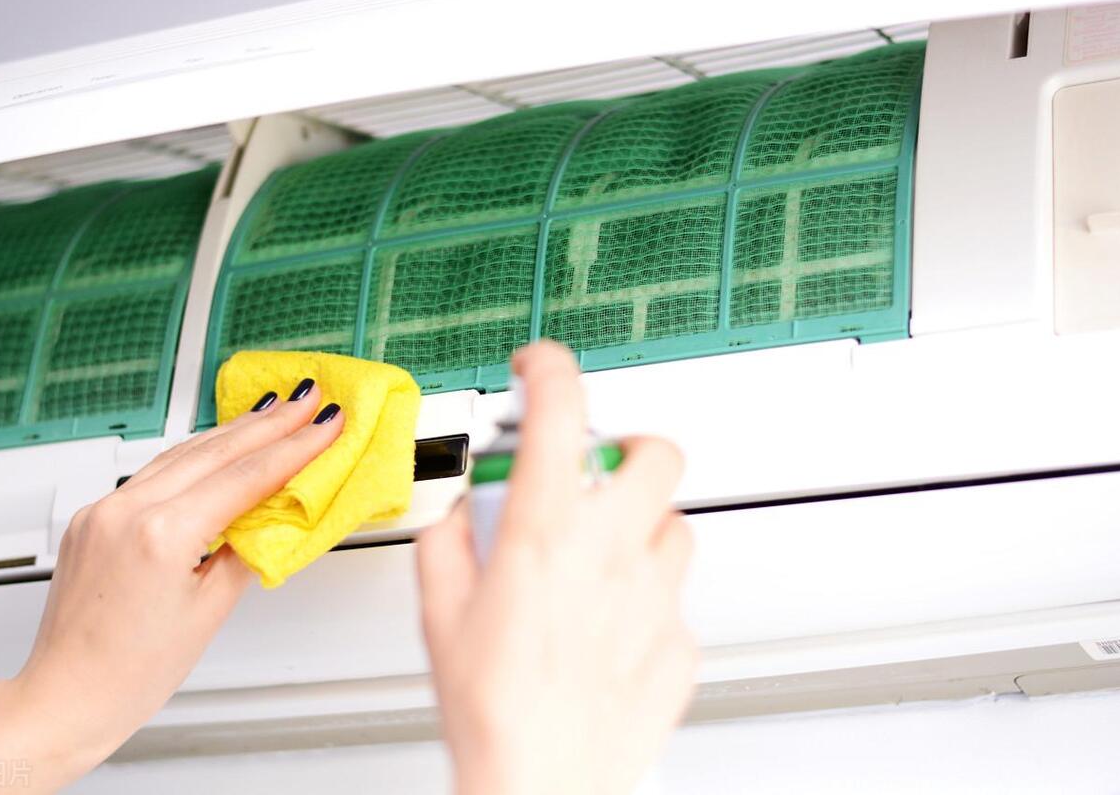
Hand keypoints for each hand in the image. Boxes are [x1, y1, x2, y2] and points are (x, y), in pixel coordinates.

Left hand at [0, 382, 343, 793]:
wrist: (64, 698)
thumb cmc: (128, 673)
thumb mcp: (208, 612)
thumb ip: (244, 552)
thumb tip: (271, 518)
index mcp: (160, 535)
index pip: (244, 476)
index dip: (294, 447)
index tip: (326, 424)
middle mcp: (125, 511)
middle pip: (214, 451)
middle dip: (269, 422)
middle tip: (308, 398)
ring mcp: (103, 510)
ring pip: (181, 454)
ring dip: (232, 431)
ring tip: (272, 412)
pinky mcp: (92, 517)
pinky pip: (153, 472)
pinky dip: (194, 456)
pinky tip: (217, 447)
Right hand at [417, 341, 696, 794]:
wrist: (541, 786)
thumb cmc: (491, 711)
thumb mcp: (439, 611)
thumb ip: (449, 539)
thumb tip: (465, 512)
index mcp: (545, 533)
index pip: (561, 410)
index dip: (550, 368)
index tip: (540, 368)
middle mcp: (611, 553)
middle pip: (657, 454)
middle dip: (627, 447)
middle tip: (594, 472)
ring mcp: (656, 597)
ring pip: (675, 526)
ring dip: (641, 527)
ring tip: (601, 559)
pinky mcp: (680, 643)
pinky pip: (674, 598)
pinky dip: (645, 599)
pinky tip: (610, 628)